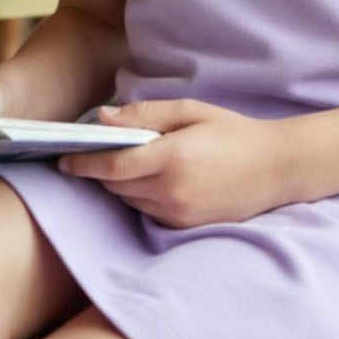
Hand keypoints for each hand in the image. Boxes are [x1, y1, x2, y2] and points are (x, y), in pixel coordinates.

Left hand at [59, 99, 289, 228]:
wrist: (275, 168)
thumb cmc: (232, 132)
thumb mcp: (190, 111)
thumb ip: (145, 115)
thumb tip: (103, 117)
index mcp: (171, 157)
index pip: (112, 165)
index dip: (83, 163)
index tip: (63, 159)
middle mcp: (171, 191)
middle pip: (115, 185)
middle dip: (101, 170)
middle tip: (97, 152)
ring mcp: (178, 213)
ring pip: (129, 200)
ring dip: (121, 183)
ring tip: (131, 163)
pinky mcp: (184, 227)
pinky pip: (147, 212)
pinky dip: (141, 196)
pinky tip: (154, 180)